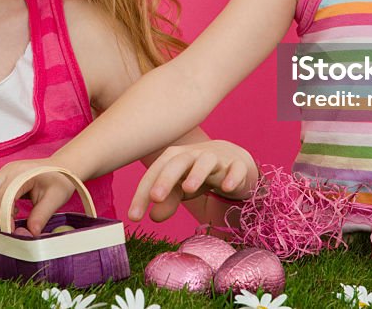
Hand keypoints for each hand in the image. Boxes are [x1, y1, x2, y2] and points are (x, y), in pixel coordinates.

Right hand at [0, 159, 76, 235]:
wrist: (63, 166)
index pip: (1, 196)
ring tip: (8, 220)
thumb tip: (30, 234)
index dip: (4, 216)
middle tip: (9, 228)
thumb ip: (42, 215)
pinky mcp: (1, 178)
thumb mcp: (56, 198)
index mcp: (21, 172)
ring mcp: (2, 172)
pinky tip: (10, 212)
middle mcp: (7, 170)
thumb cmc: (60, 180)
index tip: (13, 230)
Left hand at [130, 140, 258, 222]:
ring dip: (197, 173)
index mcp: (175, 158)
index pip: (155, 172)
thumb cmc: (200, 176)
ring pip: (206, 161)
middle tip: (156, 197)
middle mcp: (194, 155)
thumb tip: (153, 216)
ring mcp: (217, 159)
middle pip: (178, 162)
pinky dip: (232, 177)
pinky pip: (235, 169)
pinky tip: (226, 188)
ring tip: (188, 189)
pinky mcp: (237, 166)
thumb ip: (167, 201)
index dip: (142, 194)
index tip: (134, 217)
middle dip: (166, 178)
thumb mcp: (180, 189)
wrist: (234, 162)